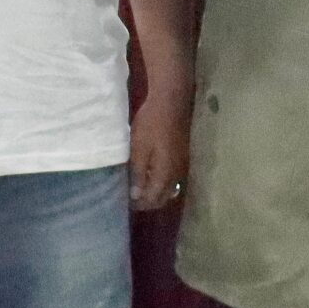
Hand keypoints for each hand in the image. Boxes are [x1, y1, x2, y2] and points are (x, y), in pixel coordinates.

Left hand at [129, 91, 191, 210]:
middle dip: (149, 201)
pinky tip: (150, 174)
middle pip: (164, 197)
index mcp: (165, 174)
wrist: (170, 102)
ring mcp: (182, 165)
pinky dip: (161, 182)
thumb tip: (137, 196)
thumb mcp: (139, 149)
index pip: (154, 199)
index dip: (140, 204)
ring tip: (139, 187)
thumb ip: (139, 174)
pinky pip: (172, 178)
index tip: (126, 203)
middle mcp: (177, 174)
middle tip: (132, 198)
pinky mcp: (182, 156)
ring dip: (156, 192)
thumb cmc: (151, 124)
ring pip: (170, 188)